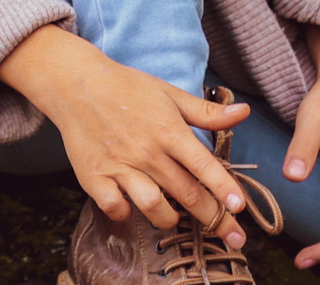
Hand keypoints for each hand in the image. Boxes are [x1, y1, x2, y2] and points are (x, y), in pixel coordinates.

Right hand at [0, 25, 253, 246]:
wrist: (76, 84)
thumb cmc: (127, 87)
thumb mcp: (169, 94)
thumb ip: (206, 111)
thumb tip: (243, 112)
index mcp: (168, 130)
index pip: (204, 166)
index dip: (224, 188)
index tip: (239, 207)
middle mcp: (147, 151)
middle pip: (186, 194)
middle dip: (213, 218)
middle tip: (232, 235)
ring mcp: (120, 166)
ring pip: (153, 207)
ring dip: (170, 219)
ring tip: (175, 218)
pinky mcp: (95, 177)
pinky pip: (116, 207)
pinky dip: (126, 212)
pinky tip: (132, 206)